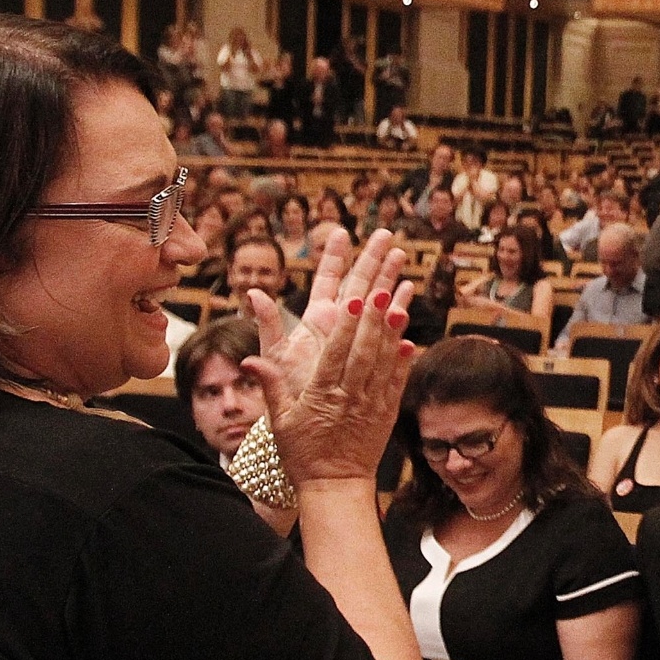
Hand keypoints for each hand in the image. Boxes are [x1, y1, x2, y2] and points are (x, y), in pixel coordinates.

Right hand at [245, 267, 416, 485]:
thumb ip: (270, 386)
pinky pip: (396, 384)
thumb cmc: (303, 453)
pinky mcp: (387, 415)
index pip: (335, 355)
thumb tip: (248, 360)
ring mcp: (371, 406)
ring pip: (383, 364)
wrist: (334, 487)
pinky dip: (403, 363)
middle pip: (363, 353)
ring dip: (392, 334)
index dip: (345, 327)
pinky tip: (409, 341)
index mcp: (321, 396)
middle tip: (381, 290)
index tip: (352, 302)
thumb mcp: (280, 421)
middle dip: (372, 321)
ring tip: (399, 305)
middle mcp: (349, 398)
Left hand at [246, 228, 407, 401]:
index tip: (341, 232)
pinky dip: (397, 318)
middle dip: (371, 259)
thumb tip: (253, 293)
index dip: (334, 257)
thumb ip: (268, 326)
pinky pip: (389, 334)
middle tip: (385, 235)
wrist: (313, 427)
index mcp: (317, 320)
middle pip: (358, 285)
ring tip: (400, 257)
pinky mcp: (375, 360)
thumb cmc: (292, 393)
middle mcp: (340, 326)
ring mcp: (359, 342)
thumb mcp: (277, 356)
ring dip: (389, 281)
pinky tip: (406, 300)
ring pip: (376, 305)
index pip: (327, 280)